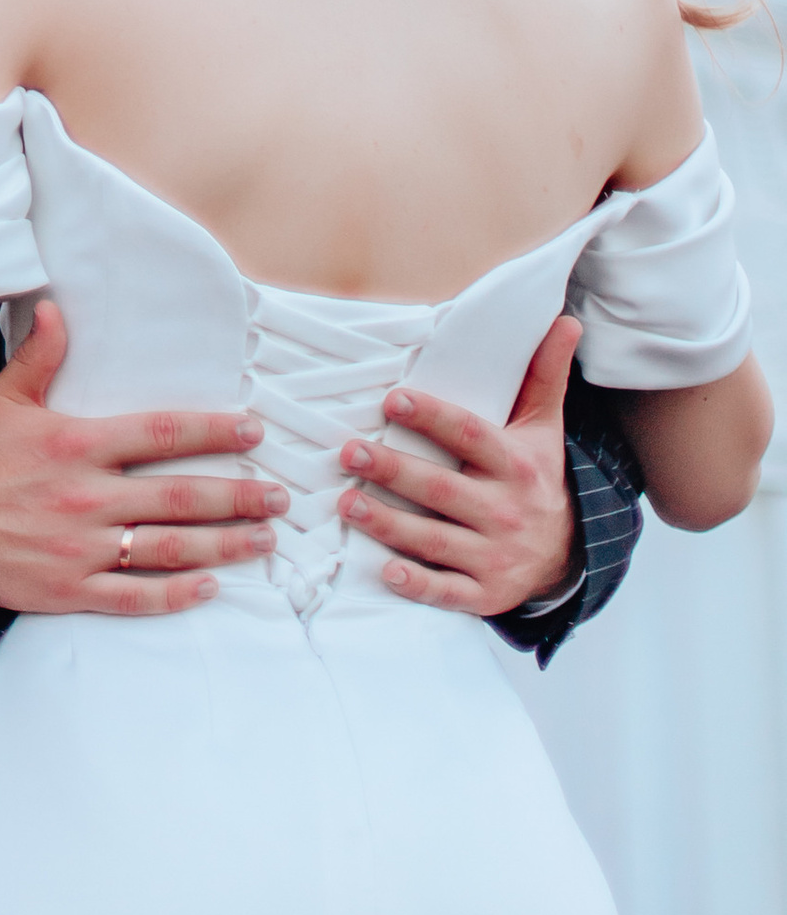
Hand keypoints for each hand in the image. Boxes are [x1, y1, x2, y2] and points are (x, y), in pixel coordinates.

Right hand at [0, 302, 286, 615]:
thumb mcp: (1, 401)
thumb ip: (37, 357)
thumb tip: (57, 306)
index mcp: (76, 444)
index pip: (160, 433)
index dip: (212, 431)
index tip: (253, 430)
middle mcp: (87, 496)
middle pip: (180, 496)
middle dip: (238, 496)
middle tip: (280, 498)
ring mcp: (82, 547)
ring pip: (168, 548)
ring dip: (224, 545)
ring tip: (264, 540)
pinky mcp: (71, 589)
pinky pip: (134, 595)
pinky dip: (176, 594)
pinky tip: (211, 587)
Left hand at [337, 313, 580, 616]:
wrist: (569, 555)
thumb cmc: (537, 477)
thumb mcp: (544, 427)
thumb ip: (544, 375)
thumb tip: (564, 320)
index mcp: (516, 465)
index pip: (470, 435)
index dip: (432, 417)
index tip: (392, 400)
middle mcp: (507, 511)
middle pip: (443, 489)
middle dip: (394, 471)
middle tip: (348, 452)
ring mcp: (496, 556)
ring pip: (436, 540)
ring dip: (389, 524)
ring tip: (346, 503)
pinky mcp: (486, 594)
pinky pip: (448, 592)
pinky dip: (418, 585)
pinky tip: (384, 571)